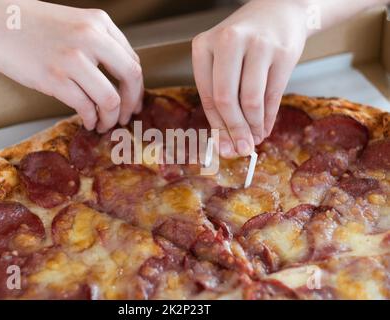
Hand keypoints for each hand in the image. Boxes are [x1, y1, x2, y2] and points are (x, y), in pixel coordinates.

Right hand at [0, 0, 142, 131]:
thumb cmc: (26, 23)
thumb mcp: (71, 24)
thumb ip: (97, 45)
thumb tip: (116, 77)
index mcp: (99, 22)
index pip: (132, 60)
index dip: (136, 87)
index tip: (132, 102)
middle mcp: (91, 37)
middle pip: (131, 78)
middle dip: (130, 104)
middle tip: (124, 118)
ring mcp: (73, 57)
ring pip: (110, 99)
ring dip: (110, 118)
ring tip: (103, 125)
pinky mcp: (53, 77)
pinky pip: (86, 107)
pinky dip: (91, 119)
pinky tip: (87, 122)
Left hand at [192, 0, 307, 156]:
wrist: (280, 10)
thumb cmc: (244, 40)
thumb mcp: (222, 59)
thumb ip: (221, 95)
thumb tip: (226, 143)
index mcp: (204, 45)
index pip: (207, 96)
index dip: (217, 126)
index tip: (224, 147)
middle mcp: (228, 42)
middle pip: (226, 100)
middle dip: (234, 131)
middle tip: (241, 149)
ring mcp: (258, 46)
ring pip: (251, 101)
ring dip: (253, 127)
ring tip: (254, 139)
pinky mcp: (283, 53)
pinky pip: (273, 96)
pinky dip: (268, 118)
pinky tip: (265, 128)